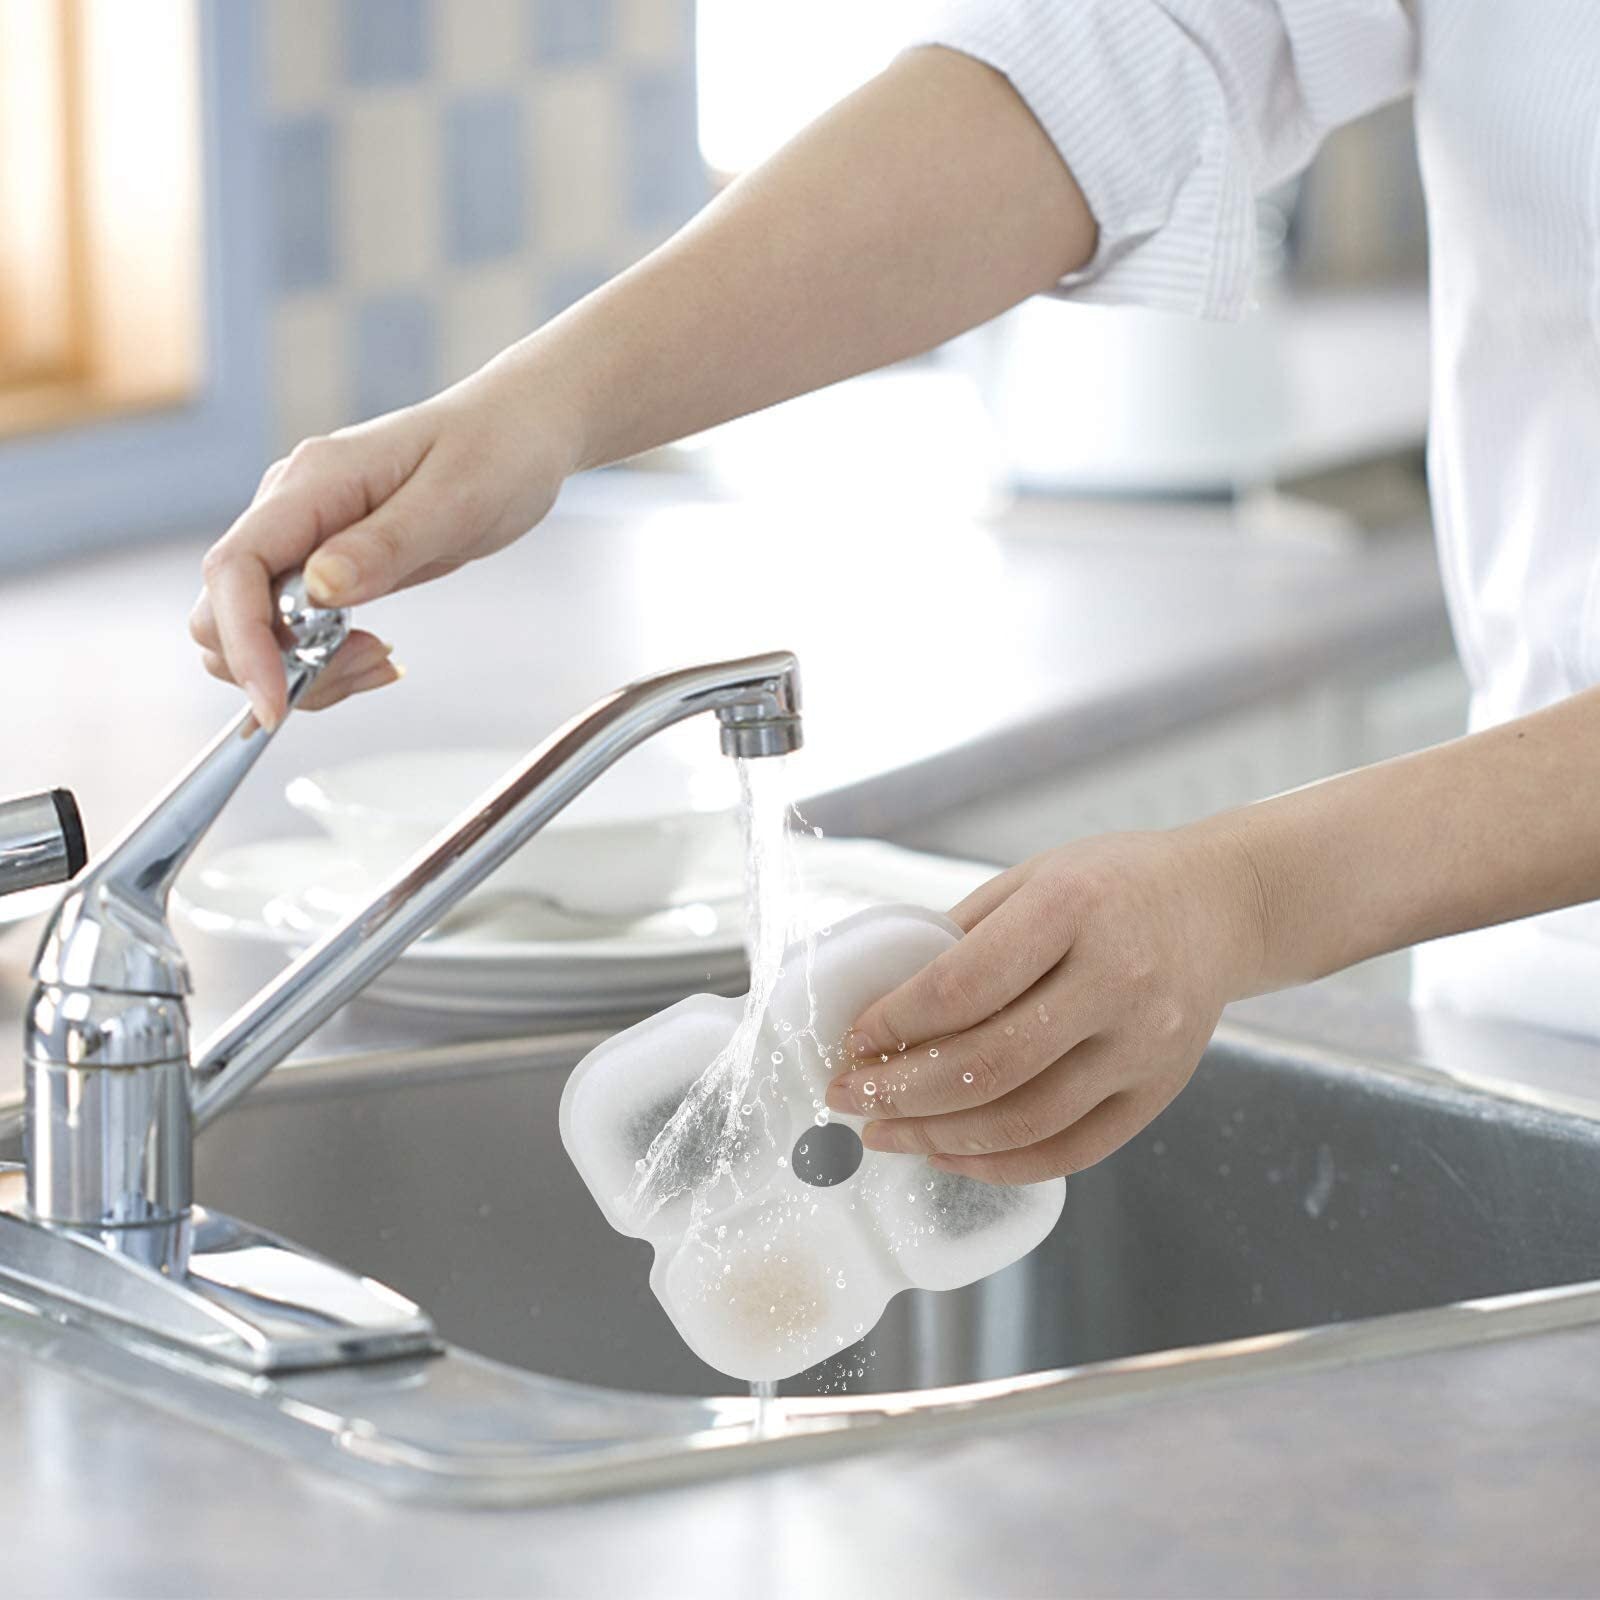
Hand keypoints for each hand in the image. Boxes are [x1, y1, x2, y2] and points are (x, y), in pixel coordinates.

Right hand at [189, 358, 578, 727]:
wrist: (518, 430)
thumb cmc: (494, 453)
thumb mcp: (453, 502)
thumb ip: (384, 546)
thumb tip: (319, 588)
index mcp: (311, 483)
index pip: (234, 568)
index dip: (243, 643)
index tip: (275, 704)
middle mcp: (290, 509)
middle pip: (223, 609)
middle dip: (275, 664)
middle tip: (365, 668)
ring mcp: (302, 538)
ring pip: (256, 630)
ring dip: (304, 669)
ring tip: (383, 660)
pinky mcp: (323, 564)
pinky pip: (294, 629)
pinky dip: (324, 660)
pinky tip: (380, 655)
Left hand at [826, 827, 1266, 1183]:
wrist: (1221, 905)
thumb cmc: (1113, 884)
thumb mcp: (1033, 878)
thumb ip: (963, 937)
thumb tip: (880, 1005)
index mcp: (1074, 908)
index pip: (963, 984)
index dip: (895, 1022)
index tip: (851, 1042)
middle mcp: (1117, 980)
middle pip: (989, 1063)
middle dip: (901, 1092)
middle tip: (849, 1101)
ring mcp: (1144, 1044)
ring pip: (1026, 1118)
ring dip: (939, 1137)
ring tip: (886, 1135)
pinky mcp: (1159, 1091)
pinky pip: (1071, 1149)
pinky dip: (1000, 1163)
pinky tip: (949, 1153)